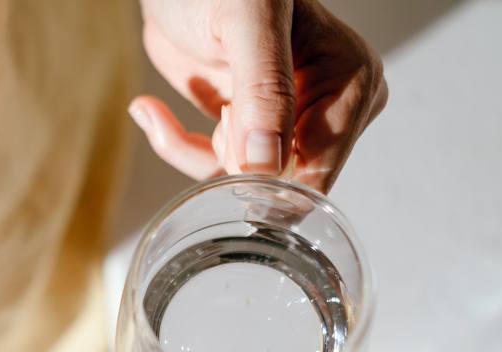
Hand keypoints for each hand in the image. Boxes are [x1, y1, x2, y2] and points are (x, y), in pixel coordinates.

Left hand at [130, 0, 387, 191]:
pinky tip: (150, 108)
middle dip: (228, 157)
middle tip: (210, 106)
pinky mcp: (247, 130)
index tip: (225, 137)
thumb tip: (268, 162)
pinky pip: (216, 169)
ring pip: (243, 183)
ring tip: (162, 107)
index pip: (319, 167)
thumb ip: (264, 88)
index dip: (265, 173)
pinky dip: (175, 145)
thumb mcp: (247, 18)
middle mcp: (329, 109)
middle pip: (280, 183)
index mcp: (351, 82)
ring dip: (192, 152)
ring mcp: (287, 123)